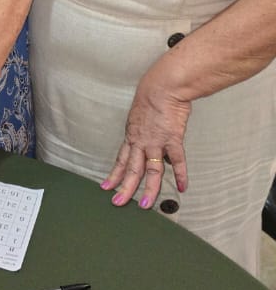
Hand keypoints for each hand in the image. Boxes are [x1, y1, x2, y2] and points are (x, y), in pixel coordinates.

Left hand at [101, 66, 191, 208]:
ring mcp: (156, 142)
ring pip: (151, 170)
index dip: (114, 175)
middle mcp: (141, 141)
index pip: (121, 160)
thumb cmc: (152, 95)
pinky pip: (177, 160)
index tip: (106, 187)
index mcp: (132, 135)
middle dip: (124, 188)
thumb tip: (153, 145)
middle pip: (131, 169)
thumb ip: (144, 131)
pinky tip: (183, 187)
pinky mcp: (172, 139)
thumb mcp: (140, 115)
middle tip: (118, 203)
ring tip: (146, 204)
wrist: (162, 85)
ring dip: (149, 188)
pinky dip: (181, 174)